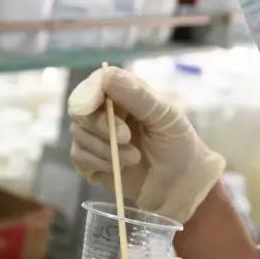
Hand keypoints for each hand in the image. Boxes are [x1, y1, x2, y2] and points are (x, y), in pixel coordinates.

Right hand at [68, 66, 225, 222]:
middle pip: (80, 109)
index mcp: (124, 93)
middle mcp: (105, 111)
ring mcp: (95, 135)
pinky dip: (99, 164)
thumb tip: (106, 74)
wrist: (180, 184)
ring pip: (78, 134)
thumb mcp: (166, 116)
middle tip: (127, 138)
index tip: (89, 107)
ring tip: (135, 158)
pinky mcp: (90, 160)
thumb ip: (138, 95)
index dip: (89, 93)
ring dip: (106, 150)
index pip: (96, 83)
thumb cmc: (178, 144)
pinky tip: (120, 169)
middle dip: (102, 126)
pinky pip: (79, 158)